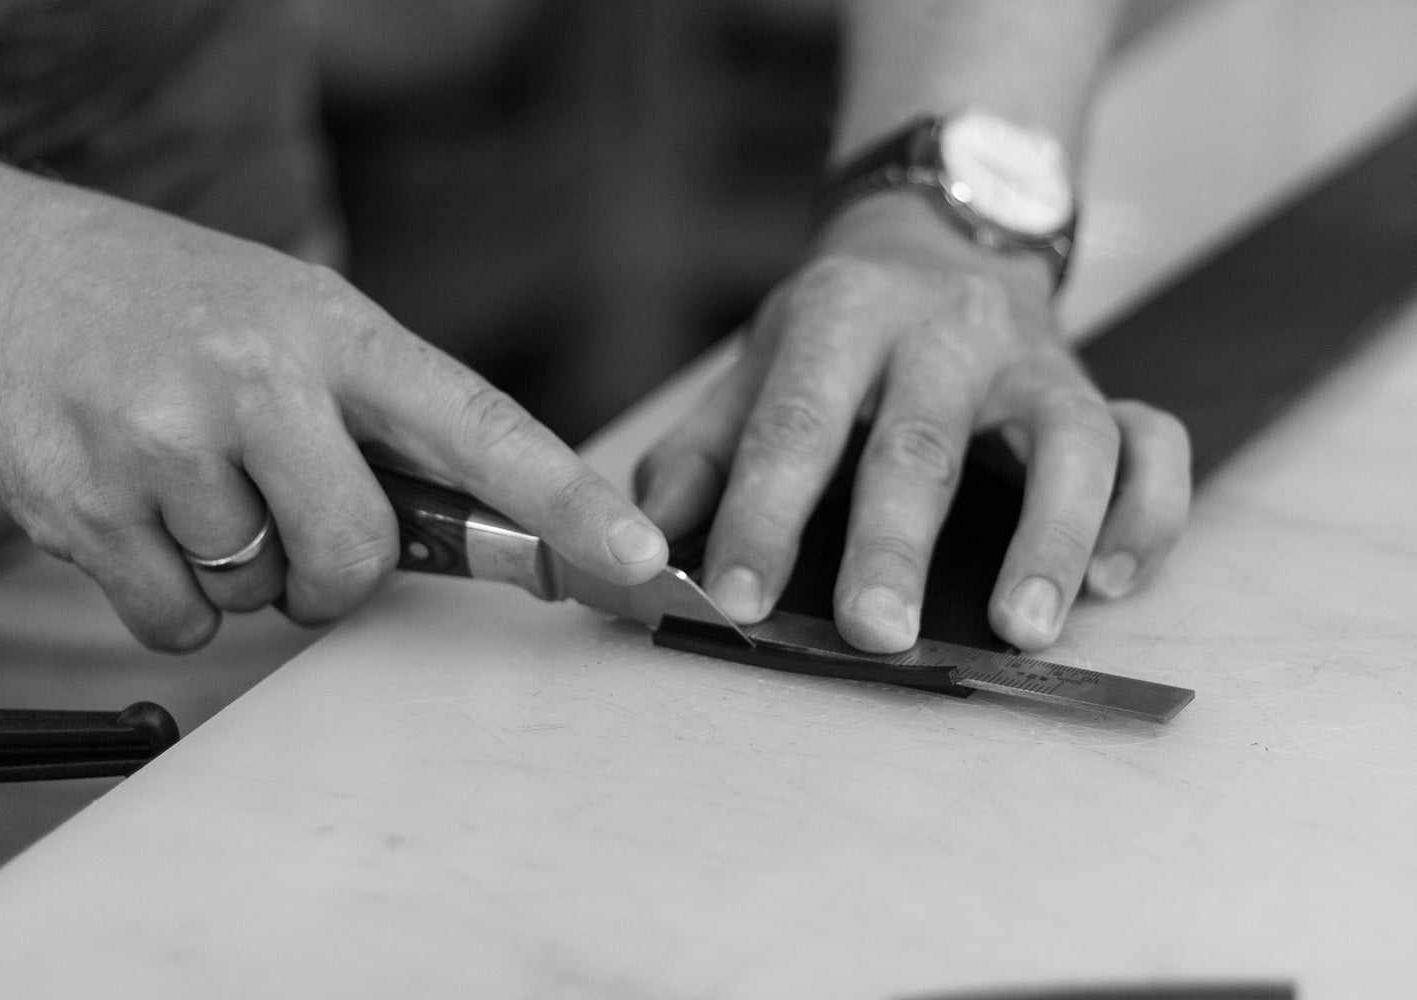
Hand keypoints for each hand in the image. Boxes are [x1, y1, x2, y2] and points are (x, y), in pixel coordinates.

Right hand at [0, 149, 665, 648]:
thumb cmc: (162, 301)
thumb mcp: (289, 317)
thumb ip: (375, 417)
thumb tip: (470, 534)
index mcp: (331, 327)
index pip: (479, 425)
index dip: (571, 500)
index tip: (642, 556)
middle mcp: (255, 377)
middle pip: (359, 554)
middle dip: (335, 567)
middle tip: (286, 510)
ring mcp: (163, 441)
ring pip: (262, 593)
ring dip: (240, 566)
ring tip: (186, 474)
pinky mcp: (82, 505)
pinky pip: (179, 620)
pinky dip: (170, 594)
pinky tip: (135, 509)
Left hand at [636, 194, 1189, 652]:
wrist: (941, 234)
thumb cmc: (836, 329)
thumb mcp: (754, 364)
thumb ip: (699, 452)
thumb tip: (647, 547)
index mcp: (839, 319)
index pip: (795, 424)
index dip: (763, 515)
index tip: (736, 599)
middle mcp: (943, 331)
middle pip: (921, 441)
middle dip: (895, 544)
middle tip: (875, 635)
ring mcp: (1033, 358)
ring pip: (1065, 439)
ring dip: (1050, 536)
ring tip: (1024, 630)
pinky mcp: (1098, 386)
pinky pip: (1152, 443)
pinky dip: (1147, 512)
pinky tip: (1113, 582)